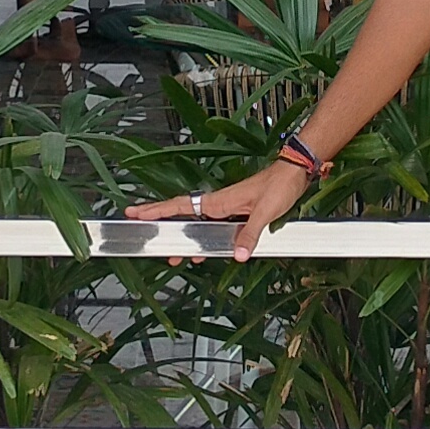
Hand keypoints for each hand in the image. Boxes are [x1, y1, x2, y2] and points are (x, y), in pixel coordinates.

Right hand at [146, 158, 311, 260]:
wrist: (293, 174)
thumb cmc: (279, 185)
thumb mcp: (265, 212)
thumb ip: (249, 234)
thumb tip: (237, 254)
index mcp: (218, 201)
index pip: (179, 206)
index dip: (156, 210)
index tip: (136, 213)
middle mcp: (218, 204)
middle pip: (181, 215)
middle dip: (160, 223)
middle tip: (140, 231)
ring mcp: (226, 209)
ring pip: (196, 224)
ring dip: (182, 236)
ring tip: (171, 253)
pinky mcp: (236, 214)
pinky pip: (211, 228)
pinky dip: (202, 239)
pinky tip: (201, 251)